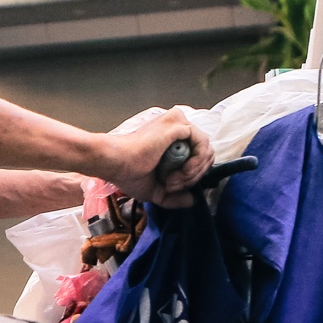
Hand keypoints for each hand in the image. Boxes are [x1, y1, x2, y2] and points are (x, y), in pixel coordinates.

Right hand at [99, 108, 213, 207]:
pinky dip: (196, 162)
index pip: (197, 156)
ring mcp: (178, 123)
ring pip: (206, 149)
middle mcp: (176, 126)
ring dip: (193, 172)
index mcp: (170, 138)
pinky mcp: (179, 124)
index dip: (191, 176)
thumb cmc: (127, 173)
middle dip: (193, 176)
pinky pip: (203, 144)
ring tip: (173, 180)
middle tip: (172, 184)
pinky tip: (181, 171)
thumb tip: (192, 200)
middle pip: (204, 154)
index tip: (172, 186)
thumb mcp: (156, 190)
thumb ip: (174, 197)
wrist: (116, 163)